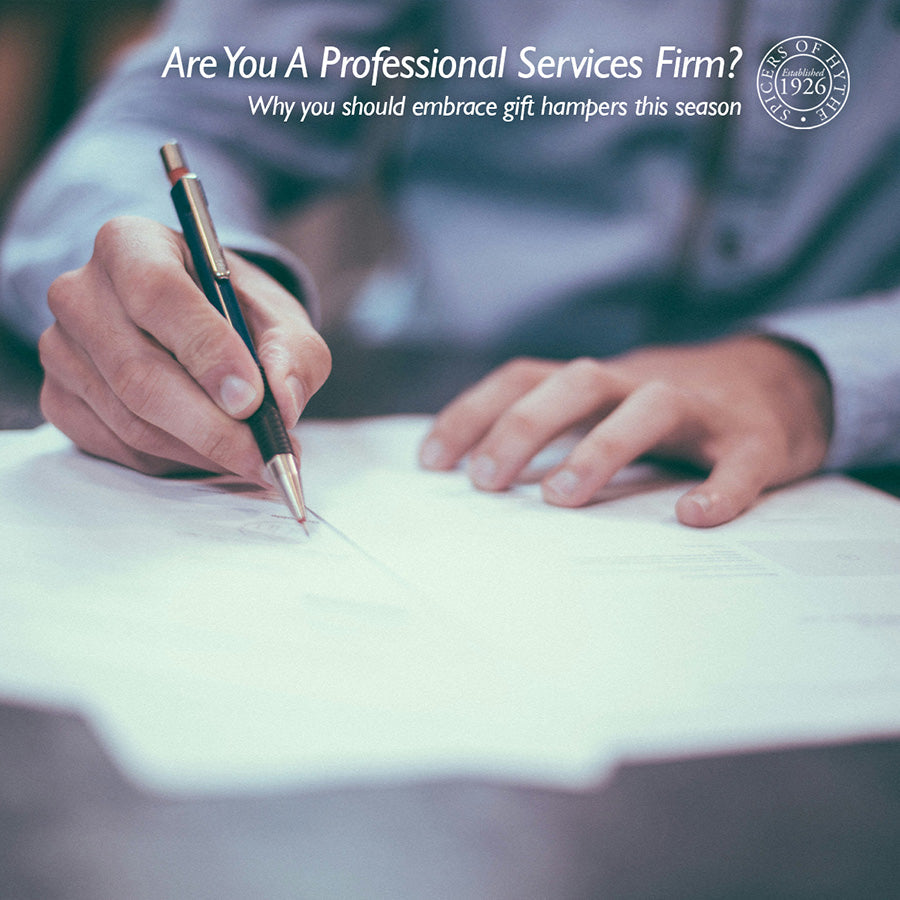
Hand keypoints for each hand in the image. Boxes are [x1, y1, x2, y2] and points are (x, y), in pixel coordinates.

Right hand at [39, 216, 330, 480]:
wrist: (198, 326)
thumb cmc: (238, 315)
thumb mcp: (281, 320)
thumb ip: (293, 353)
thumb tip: (283, 403)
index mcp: (130, 245)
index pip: (157, 293)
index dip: (206, 351)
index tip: (252, 399)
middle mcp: (81, 293)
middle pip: (138, 373)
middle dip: (212, 426)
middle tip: (265, 455)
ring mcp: (61, 350)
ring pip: (131, 421)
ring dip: (202, 451)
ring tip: (254, 458)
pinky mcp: (60, 399)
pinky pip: (119, 448)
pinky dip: (176, 461)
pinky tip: (213, 454)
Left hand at [419, 336, 832, 525]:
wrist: (780, 385)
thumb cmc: (670, 411)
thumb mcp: (605, 408)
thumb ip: (555, 431)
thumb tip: (477, 479)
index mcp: (598, 383)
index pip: (524, 378)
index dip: (473, 412)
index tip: (431, 462)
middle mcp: (641, 384)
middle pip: (577, 382)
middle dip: (524, 426)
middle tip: (485, 482)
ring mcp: (702, 409)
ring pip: (651, 407)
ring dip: (602, 447)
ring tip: (560, 497)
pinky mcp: (756, 440)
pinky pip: (741, 461)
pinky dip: (720, 488)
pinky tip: (694, 517)